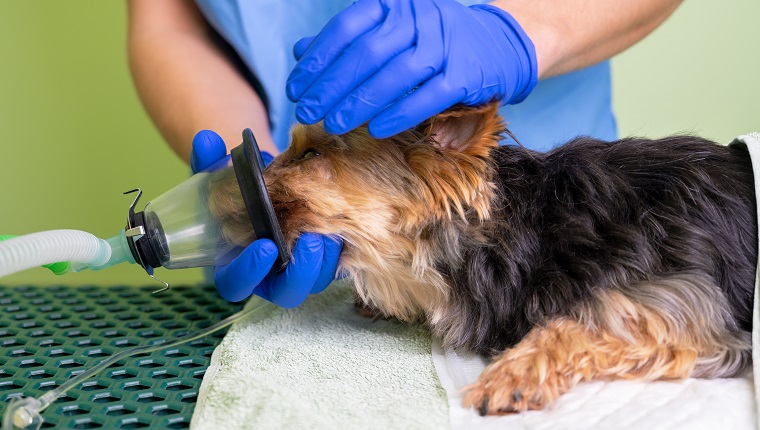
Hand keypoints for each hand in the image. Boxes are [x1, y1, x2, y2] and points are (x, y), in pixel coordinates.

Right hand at [191, 130, 342, 306]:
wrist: (275, 185)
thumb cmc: (241, 189)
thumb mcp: (220, 176)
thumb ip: (210, 161)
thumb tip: (208, 140)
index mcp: (236, 264)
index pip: (235, 285)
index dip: (248, 272)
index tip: (266, 245)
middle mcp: (270, 276)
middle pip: (286, 293)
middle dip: (300, 271)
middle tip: (310, 240)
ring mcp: (301, 271)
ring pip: (317, 281)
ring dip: (326, 258)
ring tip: (330, 226)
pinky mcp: (328, 260)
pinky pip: (339, 265)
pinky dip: (343, 247)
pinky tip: (346, 221)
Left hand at [286, 0, 536, 137]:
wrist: (495, 44)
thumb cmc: (431, 40)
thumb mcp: (390, 31)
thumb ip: (347, 40)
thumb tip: (300, 51)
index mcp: (394, 4)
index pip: (346, 28)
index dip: (317, 61)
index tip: (296, 89)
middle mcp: (419, 17)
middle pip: (366, 53)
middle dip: (332, 87)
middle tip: (308, 113)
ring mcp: (444, 44)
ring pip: (395, 75)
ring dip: (360, 104)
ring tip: (335, 125)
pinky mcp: (465, 73)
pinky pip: (428, 96)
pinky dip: (400, 113)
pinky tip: (376, 129)